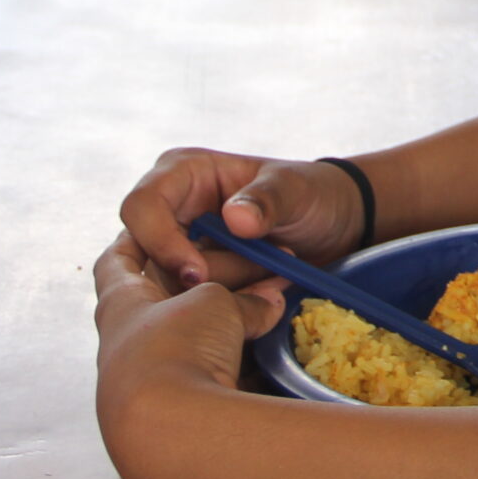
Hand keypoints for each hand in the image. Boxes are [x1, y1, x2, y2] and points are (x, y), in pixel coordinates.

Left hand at [93, 229, 283, 478]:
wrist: (170, 430)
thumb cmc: (175, 347)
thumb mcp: (215, 303)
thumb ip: (242, 300)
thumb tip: (267, 305)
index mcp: (120, 303)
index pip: (117, 260)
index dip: (138, 238)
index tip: (164, 223)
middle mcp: (127, 342)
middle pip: (169, 298)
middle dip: (214, 280)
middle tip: (254, 265)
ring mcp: (154, 378)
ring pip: (198, 336)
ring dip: (233, 320)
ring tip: (274, 305)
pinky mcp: (183, 408)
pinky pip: (217, 368)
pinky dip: (243, 354)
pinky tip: (273, 346)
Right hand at [118, 145, 369, 287]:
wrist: (336, 225)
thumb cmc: (313, 193)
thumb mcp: (297, 189)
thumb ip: (269, 199)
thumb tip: (234, 218)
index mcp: (180, 173)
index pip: (141, 208)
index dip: (161, 242)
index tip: (198, 274)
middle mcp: (169, 210)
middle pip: (149, 256)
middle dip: (200, 275)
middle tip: (250, 277)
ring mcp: (179, 247)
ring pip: (172, 285)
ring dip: (223, 290)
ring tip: (271, 274)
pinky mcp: (195, 279)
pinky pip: (193, 303)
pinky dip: (228, 305)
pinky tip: (263, 291)